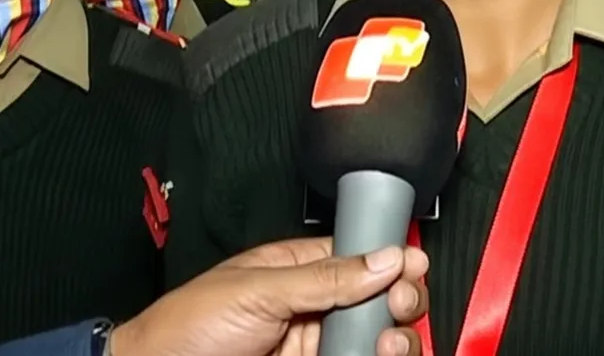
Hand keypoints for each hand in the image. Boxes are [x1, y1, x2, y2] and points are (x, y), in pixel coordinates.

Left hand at [109, 238, 428, 355]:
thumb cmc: (189, 325)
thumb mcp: (259, 290)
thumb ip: (325, 277)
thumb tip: (385, 257)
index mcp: (298, 269)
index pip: (360, 258)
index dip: (391, 260)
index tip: (414, 266)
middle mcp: (313, 308)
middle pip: (377, 301)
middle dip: (400, 301)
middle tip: (400, 306)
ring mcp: (314, 345)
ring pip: (376, 340)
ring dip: (396, 339)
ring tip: (390, 342)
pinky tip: (382, 355)